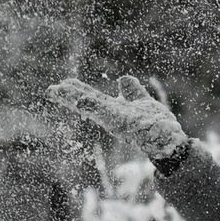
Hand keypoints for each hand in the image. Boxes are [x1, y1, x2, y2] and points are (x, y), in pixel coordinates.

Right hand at [44, 74, 188, 161]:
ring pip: (91, 107)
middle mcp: (112, 116)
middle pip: (86, 103)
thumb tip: (123, 78)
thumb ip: (132, 91)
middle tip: (49, 90)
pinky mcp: (124, 124)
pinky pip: (107, 114)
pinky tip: (81, 101)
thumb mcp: (142, 102)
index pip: (92, 98)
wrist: (170, 142)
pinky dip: (93, 108)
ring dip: (74, 100)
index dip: (78, 91)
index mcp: (115, 110)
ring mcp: (116, 120)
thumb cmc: (157, 126)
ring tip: (56, 91)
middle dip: (68, 97)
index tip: (63, 84)